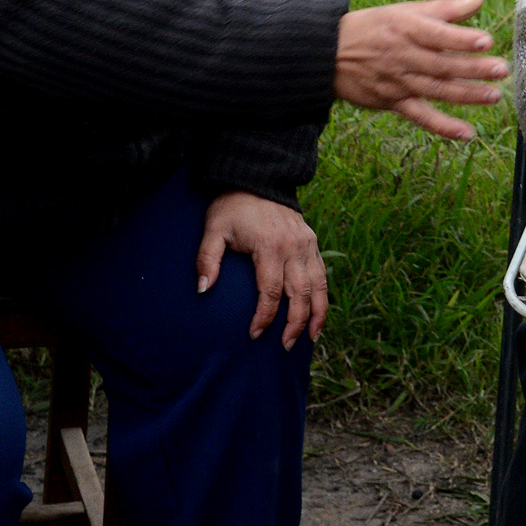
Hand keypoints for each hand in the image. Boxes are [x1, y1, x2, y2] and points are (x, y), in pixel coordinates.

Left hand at [197, 191, 327, 348]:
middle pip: (301, 294)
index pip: (271, 291)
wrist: (258, 179)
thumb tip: (203, 290)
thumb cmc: (233, 207)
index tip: (254, 334)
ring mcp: (307, 244)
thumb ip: (207, 260)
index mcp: (270, 246)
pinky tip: (318, 314)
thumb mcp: (214, 229)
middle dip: (294, 324)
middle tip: (285, 346)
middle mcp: (294, 247)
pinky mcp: (312, 242)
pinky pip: (322, 274)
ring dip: (317, 314)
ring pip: (319, 286)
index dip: (264, 316)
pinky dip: (323, 296)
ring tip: (311, 339)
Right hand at [334, 0, 508, 139]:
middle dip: (474, 69)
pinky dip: (443, 127)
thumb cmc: (374, 27)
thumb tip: (479, 0)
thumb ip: (445, 9)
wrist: (329, 54)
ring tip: (494, 96)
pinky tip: (467, 134)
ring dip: (467, 95)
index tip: (486, 41)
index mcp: (406, 29)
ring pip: (437, 90)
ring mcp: (399, 82)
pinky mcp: (394, 103)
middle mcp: (403, 56)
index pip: (437, 35)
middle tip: (501, 70)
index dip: (461, 39)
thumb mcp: (405, 11)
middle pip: (442, 65)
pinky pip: (421, 117)